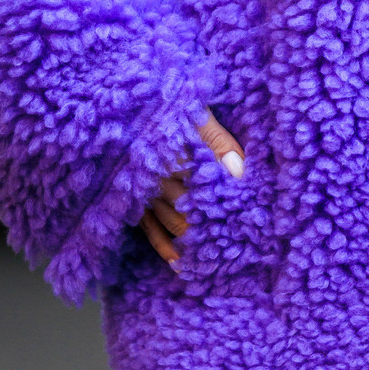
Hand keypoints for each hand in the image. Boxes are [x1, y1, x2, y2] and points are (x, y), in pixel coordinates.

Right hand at [139, 110, 245, 270]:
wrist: (119, 104)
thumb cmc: (165, 104)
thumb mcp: (196, 115)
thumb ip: (219, 142)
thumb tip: (239, 172)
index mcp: (179, 156)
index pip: (210, 188)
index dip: (228, 207)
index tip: (249, 226)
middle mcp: (160, 177)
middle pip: (191, 211)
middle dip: (212, 230)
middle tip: (238, 255)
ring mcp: (144, 191)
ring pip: (172, 222)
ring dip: (191, 243)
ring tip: (212, 265)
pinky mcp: (132, 200)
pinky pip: (149, 229)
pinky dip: (164, 247)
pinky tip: (178, 263)